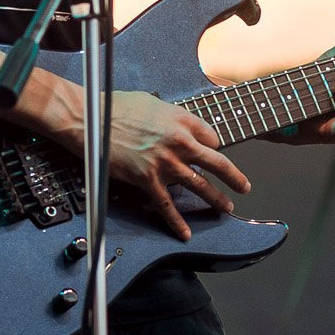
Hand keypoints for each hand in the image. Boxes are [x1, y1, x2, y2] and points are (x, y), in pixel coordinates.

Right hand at [80, 90, 250, 240]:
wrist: (90, 119)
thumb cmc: (116, 106)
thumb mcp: (152, 102)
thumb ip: (170, 116)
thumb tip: (175, 125)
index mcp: (182, 120)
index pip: (211, 138)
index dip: (212, 147)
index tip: (211, 154)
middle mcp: (179, 141)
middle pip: (217, 162)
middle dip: (234, 177)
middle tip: (244, 187)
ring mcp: (165, 162)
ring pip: (200, 186)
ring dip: (216, 199)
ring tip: (226, 207)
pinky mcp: (148, 179)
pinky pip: (167, 205)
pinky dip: (177, 222)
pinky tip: (186, 232)